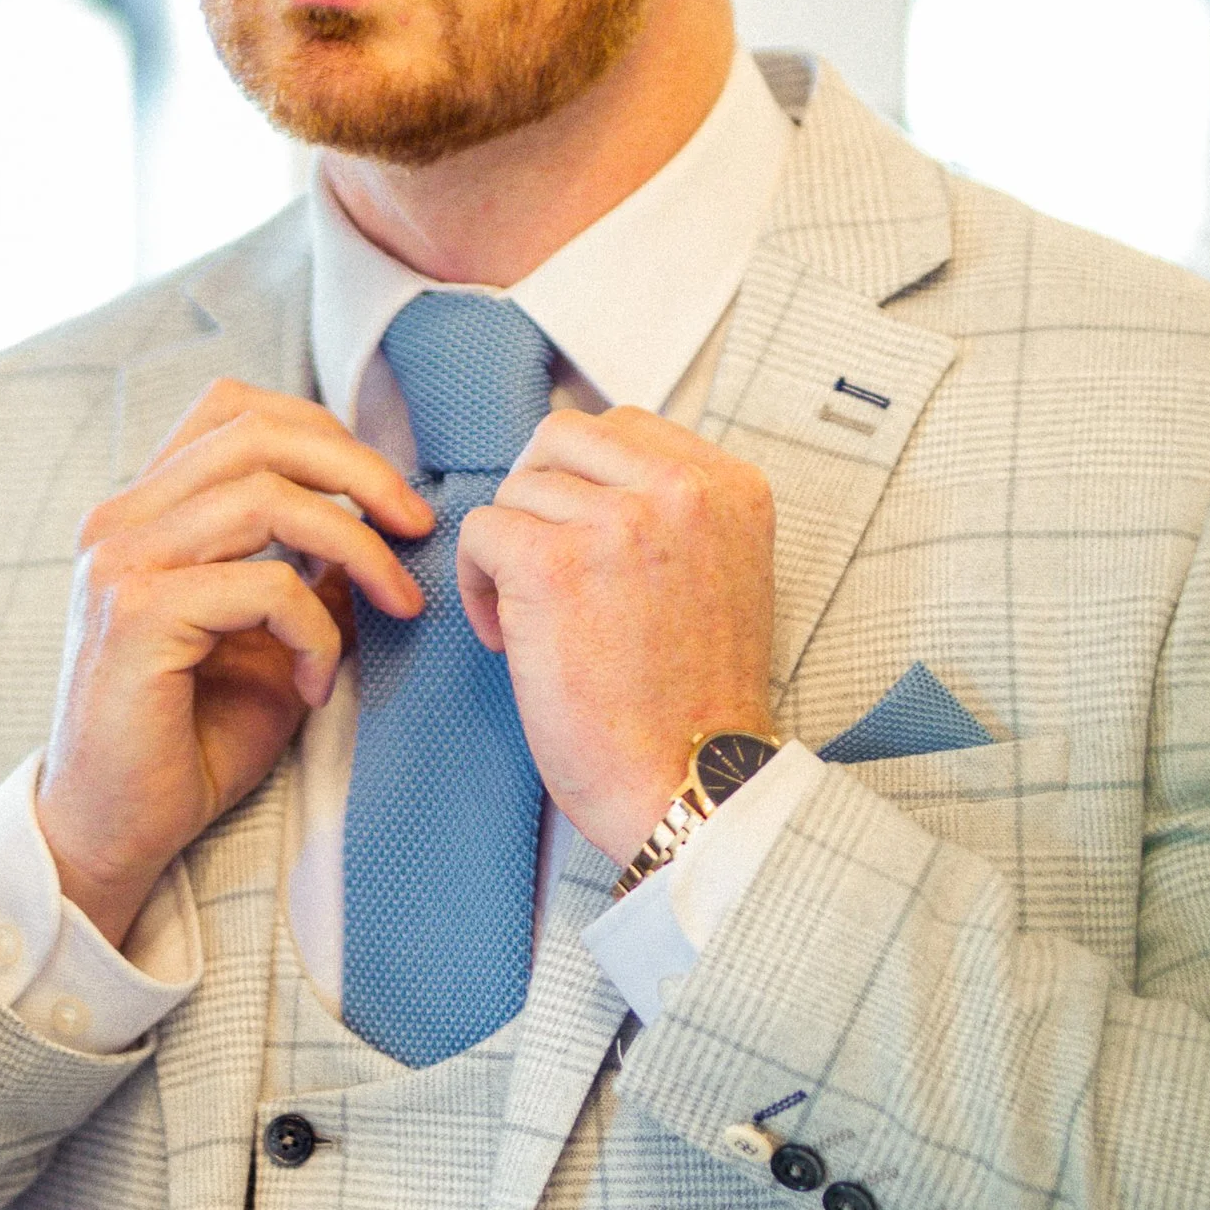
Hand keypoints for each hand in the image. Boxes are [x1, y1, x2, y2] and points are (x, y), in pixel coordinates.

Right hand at [38, 380, 431, 947]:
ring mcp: (121, 564)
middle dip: (359, 470)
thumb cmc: (188, 741)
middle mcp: (121, 521)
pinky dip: (316, 631)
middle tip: (417, 526)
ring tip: (397, 606)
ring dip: (357, 549)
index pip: (233, 410)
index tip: (384, 496)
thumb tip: (380, 532)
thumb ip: (309, 578)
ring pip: (267, 498)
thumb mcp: (268, 642)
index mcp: (144, 512)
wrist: (113, 830)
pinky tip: (316, 685)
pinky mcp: (139, 617)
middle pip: (255, 432)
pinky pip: (265, 586)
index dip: (322, 430)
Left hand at [453, 409, 775, 863]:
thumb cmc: (698, 705)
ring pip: (518, 489)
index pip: (624, 426)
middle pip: (562, 439)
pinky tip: (507, 637)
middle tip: (541, 570)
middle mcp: (682, 490)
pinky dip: (478, 584)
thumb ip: (675, 516)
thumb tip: (590, 481)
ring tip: (533, 620)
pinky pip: (480, 530)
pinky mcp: (552, 564)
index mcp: (731, 486)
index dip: (583, 481)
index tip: (581, 540)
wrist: (689, 783)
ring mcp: (618, 522)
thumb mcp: (722, 576)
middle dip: (539, 501)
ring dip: (509, 552)